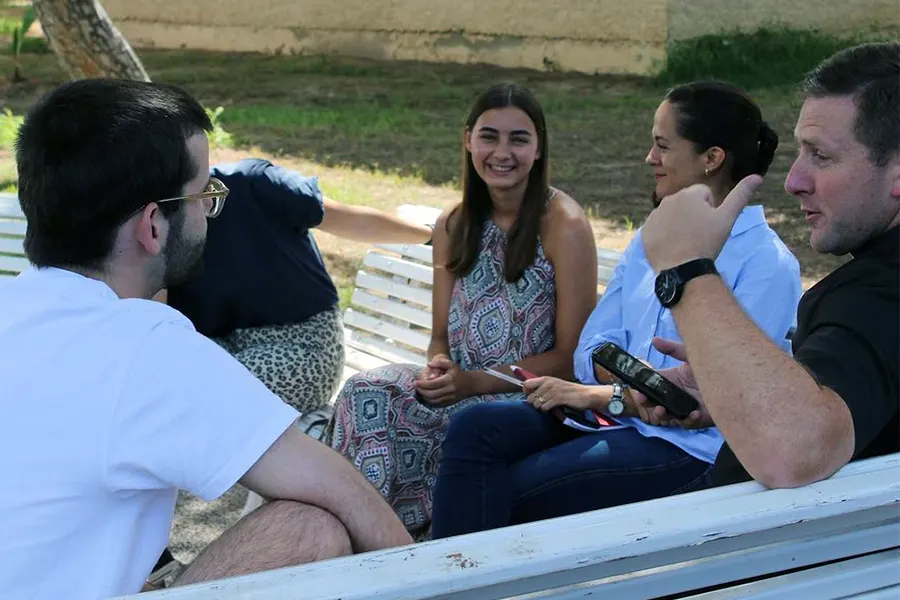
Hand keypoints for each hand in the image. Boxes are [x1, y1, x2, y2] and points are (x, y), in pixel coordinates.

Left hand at [415, 355, 471, 406]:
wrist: (471, 383)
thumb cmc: (459, 373)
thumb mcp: (451, 364)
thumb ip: (439, 363)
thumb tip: (428, 365)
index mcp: (449, 380)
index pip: (432, 384)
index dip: (422, 384)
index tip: (416, 382)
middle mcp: (449, 390)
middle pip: (431, 394)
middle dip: (422, 391)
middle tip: (416, 388)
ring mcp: (450, 397)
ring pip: (433, 400)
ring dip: (424, 397)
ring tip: (420, 392)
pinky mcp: (450, 402)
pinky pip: (437, 404)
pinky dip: (430, 401)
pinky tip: (426, 396)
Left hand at [522, 377, 598, 412]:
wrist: (587, 395)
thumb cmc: (570, 392)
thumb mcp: (555, 386)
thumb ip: (543, 388)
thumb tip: (529, 395)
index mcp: (546, 379)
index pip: (526, 384)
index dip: (526, 393)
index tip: (533, 397)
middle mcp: (548, 383)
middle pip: (529, 397)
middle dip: (534, 403)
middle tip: (543, 405)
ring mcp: (553, 390)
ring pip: (536, 404)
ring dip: (541, 408)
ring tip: (549, 407)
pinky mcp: (559, 398)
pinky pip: (545, 407)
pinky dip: (547, 410)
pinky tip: (552, 409)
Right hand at [631, 338, 713, 428]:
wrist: (735, 378)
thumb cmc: (712, 366)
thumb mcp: (691, 355)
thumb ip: (673, 349)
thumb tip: (654, 340)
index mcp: (670, 380)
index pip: (651, 385)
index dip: (642, 387)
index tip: (637, 387)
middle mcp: (675, 395)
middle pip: (654, 401)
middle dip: (646, 401)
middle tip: (642, 398)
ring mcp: (685, 407)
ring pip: (668, 415)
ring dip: (661, 414)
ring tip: (661, 409)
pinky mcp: (698, 418)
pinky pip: (689, 422)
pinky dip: (688, 419)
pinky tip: (693, 413)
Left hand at [641, 176, 762, 270]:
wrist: (682, 269)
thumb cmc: (707, 242)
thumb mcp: (727, 218)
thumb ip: (741, 195)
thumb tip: (757, 176)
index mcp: (689, 193)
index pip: (704, 196)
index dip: (711, 211)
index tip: (709, 226)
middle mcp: (668, 199)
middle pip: (687, 204)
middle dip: (693, 215)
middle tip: (698, 236)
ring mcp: (654, 215)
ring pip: (672, 216)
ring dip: (679, 225)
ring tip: (685, 242)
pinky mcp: (645, 231)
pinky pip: (658, 229)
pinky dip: (664, 236)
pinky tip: (672, 247)